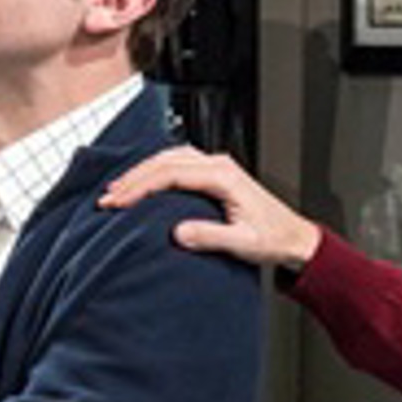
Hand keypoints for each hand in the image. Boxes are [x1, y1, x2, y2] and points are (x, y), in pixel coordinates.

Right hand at [99, 146, 321, 270]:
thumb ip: (211, 236)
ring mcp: (217, 167)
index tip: (118, 202)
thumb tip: (178, 232)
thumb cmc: (273, 239)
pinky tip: (143, 182)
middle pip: (166, 160)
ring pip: (170, 158)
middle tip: (108, 198)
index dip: (141, 186)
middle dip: (133, 178)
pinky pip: (178, 163)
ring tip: (117, 190)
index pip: (172, 174)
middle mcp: (220, 165)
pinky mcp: (215, 174)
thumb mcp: (243, 243)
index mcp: (224, 177)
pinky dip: (155, 170)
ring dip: (142, 172)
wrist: (293, 238)